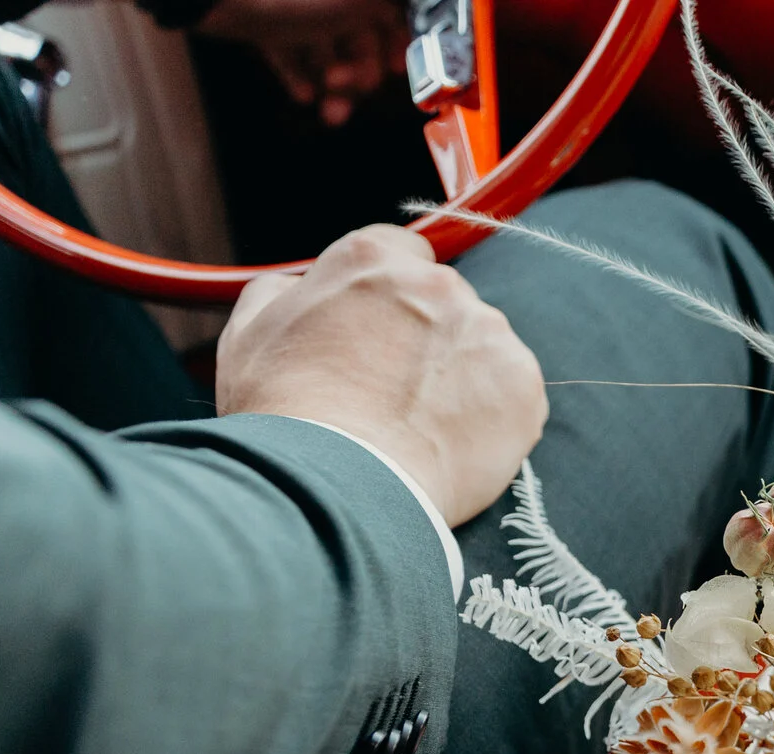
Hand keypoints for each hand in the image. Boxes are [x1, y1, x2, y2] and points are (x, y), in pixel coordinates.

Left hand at [195, 0, 405, 125]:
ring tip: (331, 112)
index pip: (387, 15)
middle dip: (359, 73)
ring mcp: (293, 4)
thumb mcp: (357, 3)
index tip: (396, 72)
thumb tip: (403, 23)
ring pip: (325, 48)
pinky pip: (289, 51)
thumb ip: (387, 12)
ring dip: (333, 85)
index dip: (397, 44)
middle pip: (357, 35)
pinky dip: (300, 74)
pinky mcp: (264, 19)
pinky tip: (305, 95)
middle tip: (348, 91)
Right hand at [217, 225, 546, 523]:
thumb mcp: (251, 333)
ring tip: (419, 424)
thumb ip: (284, 292)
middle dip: (426, 336)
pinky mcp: (522, 385)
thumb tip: (300, 286)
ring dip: (461, 375)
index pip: (401, 251)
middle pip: (444, 300)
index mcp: (372, 259)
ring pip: (481, 346)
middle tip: (394, 390)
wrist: (337, 483)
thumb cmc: (287, 413)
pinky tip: (451, 441)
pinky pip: (512, 394)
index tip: (382, 329)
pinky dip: (492, 416)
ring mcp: (487, 333)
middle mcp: (438, 284)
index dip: (390, 293)